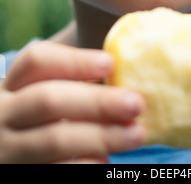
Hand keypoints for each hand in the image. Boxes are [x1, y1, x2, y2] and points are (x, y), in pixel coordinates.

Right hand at [0, 41, 144, 163]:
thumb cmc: (36, 121)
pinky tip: (106, 161)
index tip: (111, 63)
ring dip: (101, 135)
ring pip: (54, 140)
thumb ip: (74, 86)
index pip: (37, 61)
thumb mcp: (41, 96)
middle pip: (48, 100)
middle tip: (136, 103)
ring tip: (136, 134)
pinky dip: (84, 164)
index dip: (74, 60)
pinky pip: (55, 170)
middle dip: (97, 101)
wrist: (10, 155)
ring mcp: (9, 149)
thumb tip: (128, 80)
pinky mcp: (20, 175)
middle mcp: (4, 114)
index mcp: (12, 85)